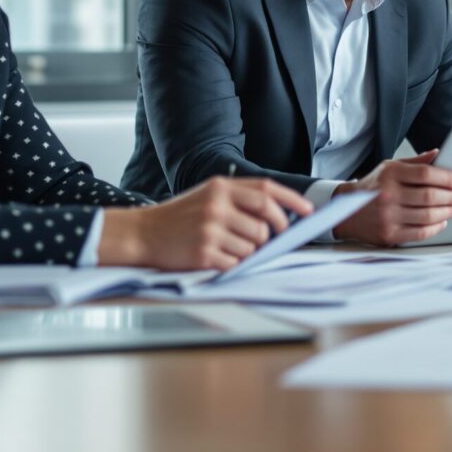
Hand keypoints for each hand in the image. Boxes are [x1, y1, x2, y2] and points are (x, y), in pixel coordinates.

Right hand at [99, 176, 311, 270]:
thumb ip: (240, 200)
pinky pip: (237, 262)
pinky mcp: (204, 253)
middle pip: (266, 221)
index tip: (309, 210)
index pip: (267, 191)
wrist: (143, 234)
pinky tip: (216, 256)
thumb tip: (280, 215)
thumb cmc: (180, 217)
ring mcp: (211, 230)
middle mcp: (217, 206)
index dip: (292, 201)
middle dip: (276, 231)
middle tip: (274, 237)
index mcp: (221, 188)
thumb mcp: (208, 196)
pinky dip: (233, 263)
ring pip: (254, 245)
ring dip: (249, 250)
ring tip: (227, 246)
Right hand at [335, 150, 451, 246]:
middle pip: (430, 196)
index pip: (426, 174)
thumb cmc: (373, 187)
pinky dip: (436, 227)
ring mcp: (388, 216)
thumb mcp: (390, 167)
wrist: (345, 210)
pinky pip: (421, 232)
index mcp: (390, 174)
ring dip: (448, 212)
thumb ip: (415, 162)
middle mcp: (388, 195)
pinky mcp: (389, 234)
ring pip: (428, 216)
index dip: (447, 178)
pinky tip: (442, 221)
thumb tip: (438, 154)